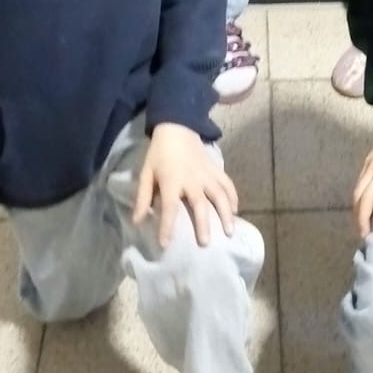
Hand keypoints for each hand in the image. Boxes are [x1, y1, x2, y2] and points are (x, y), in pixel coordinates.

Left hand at [133, 123, 238, 248]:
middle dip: (203, 224)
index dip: (166, 226)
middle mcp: (192, 179)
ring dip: (225, 213)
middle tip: (205, 243)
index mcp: (171, 181)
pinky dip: (233, 197)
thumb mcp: (146, 173)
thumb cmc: (159, 154)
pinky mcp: (216, 169)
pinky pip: (227, 184)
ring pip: (219, 195)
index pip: (169, 208)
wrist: (177, 128)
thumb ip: (143, 198)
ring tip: (229, 232)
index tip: (165, 245)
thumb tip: (137, 222)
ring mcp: (207, 174)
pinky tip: (236, 210)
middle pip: (199, 204)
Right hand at [352, 119, 372, 238]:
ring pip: (358, 190)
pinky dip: (357, 198)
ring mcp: (371, 165)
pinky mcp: (366, 161)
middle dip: (362, 217)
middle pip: (365, 196)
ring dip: (357, 210)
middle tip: (365, 236)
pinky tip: (360, 208)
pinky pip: (358, 182)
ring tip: (360, 227)